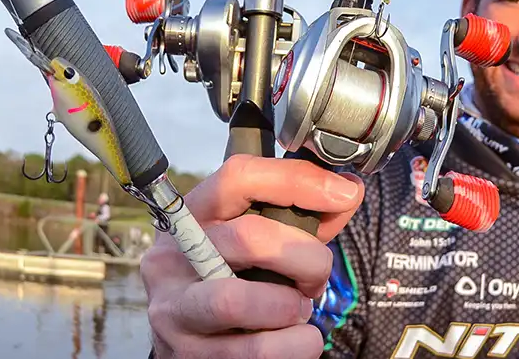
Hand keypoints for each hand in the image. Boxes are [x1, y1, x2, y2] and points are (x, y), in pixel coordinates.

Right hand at [141, 154, 364, 358]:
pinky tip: (296, 339)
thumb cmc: (230, 282)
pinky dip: (295, 346)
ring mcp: (175, 309)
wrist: (191, 342)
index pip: (237, 178)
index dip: (298, 181)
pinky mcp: (189, 354)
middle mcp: (173, 258)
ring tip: (299, 311)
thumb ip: (298, 221)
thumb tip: (346, 193)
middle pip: (248, 237)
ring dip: (291, 308)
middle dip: (306, 257)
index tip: (344, 192)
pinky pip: (256, 351)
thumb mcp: (253, 244)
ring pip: (238, 301)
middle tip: (317, 276)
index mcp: (191, 216)